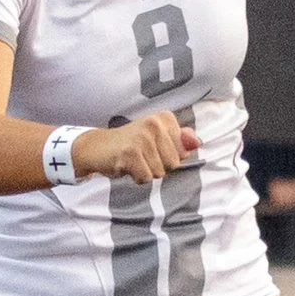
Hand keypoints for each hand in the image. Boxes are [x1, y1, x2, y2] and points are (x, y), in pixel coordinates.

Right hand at [73, 113, 196, 183]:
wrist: (97, 147)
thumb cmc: (131, 144)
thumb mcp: (158, 138)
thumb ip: (180, 139)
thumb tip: (197, 142)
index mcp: (165, 118)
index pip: (184, 152)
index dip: (168, 156)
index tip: (152, 148)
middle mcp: (155, 123)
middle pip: (174, 163)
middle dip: (159, 166)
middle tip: (141, 156)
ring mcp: (142, 137)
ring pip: (160, 172)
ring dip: (146, 171)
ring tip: (134, 160)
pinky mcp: (130, 153)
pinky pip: (146, 178)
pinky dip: (136, 177)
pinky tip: (127, 166)